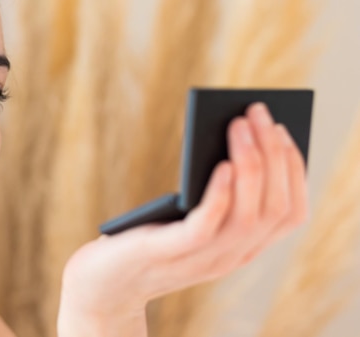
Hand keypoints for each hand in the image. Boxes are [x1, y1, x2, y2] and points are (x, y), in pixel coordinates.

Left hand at [58, 103, 307, 335]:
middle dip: (273, 154)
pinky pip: (206, 226)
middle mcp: (231, 257)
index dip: (292, 169)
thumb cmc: (147, 240)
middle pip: (274, 207)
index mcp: (242, 247)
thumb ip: (211, 192)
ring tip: (238, 124)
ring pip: (248, 216)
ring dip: (249, 164)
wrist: (104, 284)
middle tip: (257, 112)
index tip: (281, 129)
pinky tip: (220, 164)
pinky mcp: (170, 252)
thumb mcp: (188, 217)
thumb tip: (229, 137)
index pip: (291, 213)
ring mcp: (203, 259)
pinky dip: (220, 195)